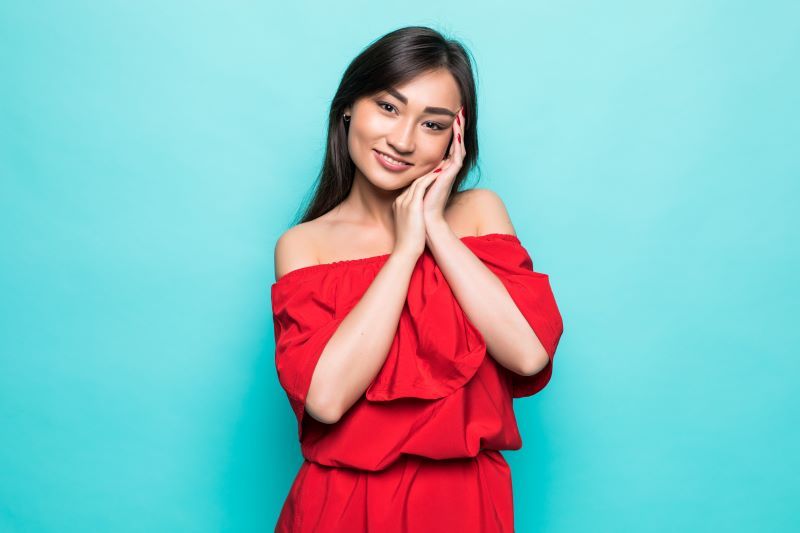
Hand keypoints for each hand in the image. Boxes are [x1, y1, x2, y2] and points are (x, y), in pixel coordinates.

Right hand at [392, 171, 438, 259]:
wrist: (406, 251)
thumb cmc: (410, 241)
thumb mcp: (410, 224)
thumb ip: (413, 215)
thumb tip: (421, 214)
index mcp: (399, 204)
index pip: (411, 187)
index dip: (424, 180)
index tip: (435, 174)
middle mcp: (400, 201)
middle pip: (414, 182)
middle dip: (428, 173)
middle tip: (441, 165)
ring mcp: (404, 202)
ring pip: (418, 181)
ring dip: (431, 173)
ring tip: (443, 166)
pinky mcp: (412, 206)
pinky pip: (421, 186)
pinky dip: (431, 179)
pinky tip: (440, 174)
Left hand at [422, 106, 465, 224]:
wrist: (424, 219)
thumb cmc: (417, 205)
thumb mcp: (414, 183)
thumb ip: (414, 173)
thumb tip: (400, 165)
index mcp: (441, 170)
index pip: (446, 146)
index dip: (447, 131)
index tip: (446, 116)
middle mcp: (448, 169)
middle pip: (455, 143)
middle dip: (457, 127)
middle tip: (459, 110)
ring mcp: (451, 171)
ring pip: (458, 145)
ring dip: (459, 129)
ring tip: (460, 113)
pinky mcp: (451, 173)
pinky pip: (457, 152)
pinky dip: (458, 139)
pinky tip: (456, 127)